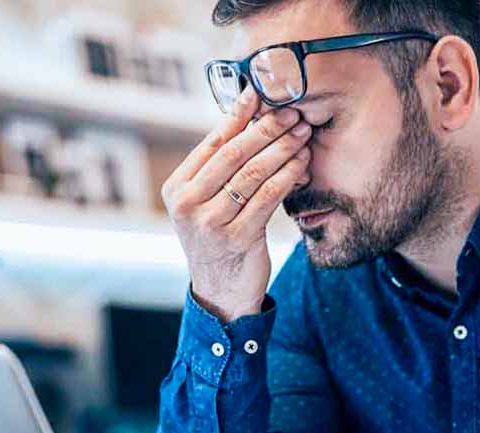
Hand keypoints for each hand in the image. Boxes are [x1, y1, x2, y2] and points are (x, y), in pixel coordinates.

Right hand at [161, 87, 312, 322]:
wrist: (221, 293)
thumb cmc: (219, 239)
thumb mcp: (208, 203)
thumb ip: (220, 169)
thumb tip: (249, 118)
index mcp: (177, 188)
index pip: (212, 142)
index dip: (238, 115)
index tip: (261, 93)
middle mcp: (187, 204)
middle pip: (234, 154)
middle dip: (267, 128)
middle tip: (292, 111)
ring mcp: (210, 222)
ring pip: (253, 173)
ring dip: (282, 149)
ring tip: (302, 134)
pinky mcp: (237, 238)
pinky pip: (268, 197)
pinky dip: (288, 176)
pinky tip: (302, 164)